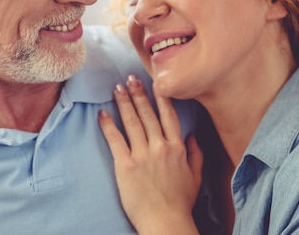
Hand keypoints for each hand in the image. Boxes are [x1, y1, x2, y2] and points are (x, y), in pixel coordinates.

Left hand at [99, 75, 202, 234]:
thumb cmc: (180, 203)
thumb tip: (193, 136)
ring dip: (123, 102)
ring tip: (117, 88)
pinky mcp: (126, 165)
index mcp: (178, 147)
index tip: (154, 82)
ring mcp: (142, 155)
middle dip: (138, 93)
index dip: (160, 97)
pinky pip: (115, 139)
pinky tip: (102, 113)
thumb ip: (196, 154)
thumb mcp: (196, 177)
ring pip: (132, 121)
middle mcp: (160, 147)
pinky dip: (108, 124)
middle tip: (130, 78)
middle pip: (147, 114)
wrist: (166, 223)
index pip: (169, 115)